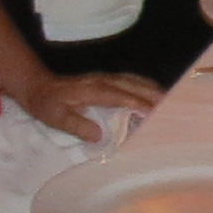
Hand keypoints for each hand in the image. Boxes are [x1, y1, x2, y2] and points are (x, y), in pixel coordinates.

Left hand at [27, 68, 161, 143]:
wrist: (37, 86)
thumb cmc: (47, 104)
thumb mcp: (55, 118)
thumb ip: (76, 125)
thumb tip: (99, 135)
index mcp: (93, 90)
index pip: (122, 96)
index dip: (139, 104)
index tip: (155, 113)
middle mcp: (103, 80)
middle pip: (134, 85)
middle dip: (155, 95)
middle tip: (175, 108)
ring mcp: (106, 78)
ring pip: (135, 81)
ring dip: (153, 90)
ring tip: (171, 102)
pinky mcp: (107, 79)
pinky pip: (131, 80)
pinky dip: (146, 86)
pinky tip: (154, 94)